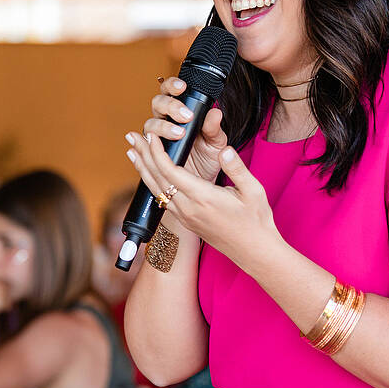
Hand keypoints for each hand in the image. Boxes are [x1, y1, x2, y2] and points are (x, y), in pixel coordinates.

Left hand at [126, 133, 278, 266]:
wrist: (254, 252)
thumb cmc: (256, 221)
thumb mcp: (253, 191)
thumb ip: (237, 168)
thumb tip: (225, 150)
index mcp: (203, 198)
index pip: (171, 172)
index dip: (157, 153)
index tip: (151, 136)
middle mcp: (188, 208)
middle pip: (157, 178)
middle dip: (143, 155)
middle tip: (132, 136)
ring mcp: (185, 217)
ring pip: (156, 190)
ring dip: (143, 168)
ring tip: (132, 151)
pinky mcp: (186, 221)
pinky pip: (162, 199)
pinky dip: (152, 182)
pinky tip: (149, 173)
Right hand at [142, 78, 229, 183]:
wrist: (202, 182)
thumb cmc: (209, 158)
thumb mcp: (216, 143)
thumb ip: (214, 129)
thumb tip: (215, 113)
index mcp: (180, 111)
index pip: (171, 91)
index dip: (172, 85)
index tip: (183, 87)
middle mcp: (165, 121)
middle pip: (157, 103)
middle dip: (170, 107)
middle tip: (186, 116)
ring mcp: (156, 137)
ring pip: (150, 124)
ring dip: (162, 127)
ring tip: (178, 134)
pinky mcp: (151, 153)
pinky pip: (143, 146)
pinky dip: (143, 145)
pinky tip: (148, 146)